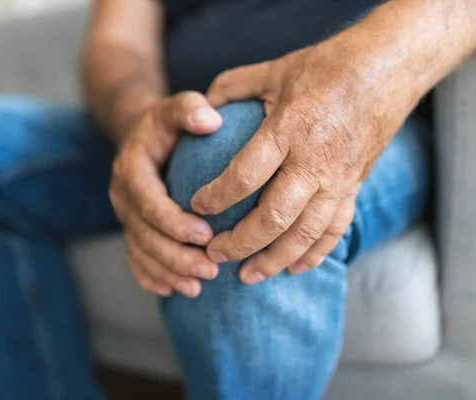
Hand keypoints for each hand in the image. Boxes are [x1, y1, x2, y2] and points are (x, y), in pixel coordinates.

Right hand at [110, 91, 222, 296]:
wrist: (139, 136)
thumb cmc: (165, 124)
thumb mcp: (175, 109)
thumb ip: (190, 109)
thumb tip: (212, 120)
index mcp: (131, 170)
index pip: (149, 202)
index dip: (174, 222)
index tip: (206, 235)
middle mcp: (122, 196)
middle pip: (144, 235)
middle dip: (176, 256)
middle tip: (210, 271)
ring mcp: (124, 216)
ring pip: (140, 252)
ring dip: (167, 272)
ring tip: (198, 287)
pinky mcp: (130, 228)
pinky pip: (135, 259)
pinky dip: (152, 277)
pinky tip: (174, 291)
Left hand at [191, 38, 417, 283]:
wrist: (388, 69)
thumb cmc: (327, 67)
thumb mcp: (273, 70)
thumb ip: (232, 87)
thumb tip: (201, 108)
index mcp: (288, 131)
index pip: (245, 176)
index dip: (217, 197)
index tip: (196, 206)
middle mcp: (313, 163)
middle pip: (274, 218)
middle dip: (240, 242)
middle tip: (213, 254)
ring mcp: (338, 180)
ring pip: (305, 234)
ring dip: (274, 260)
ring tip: (247, 277)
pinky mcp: (353, 187)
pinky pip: (335, 230)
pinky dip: (313, 254)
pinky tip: (293, 269)